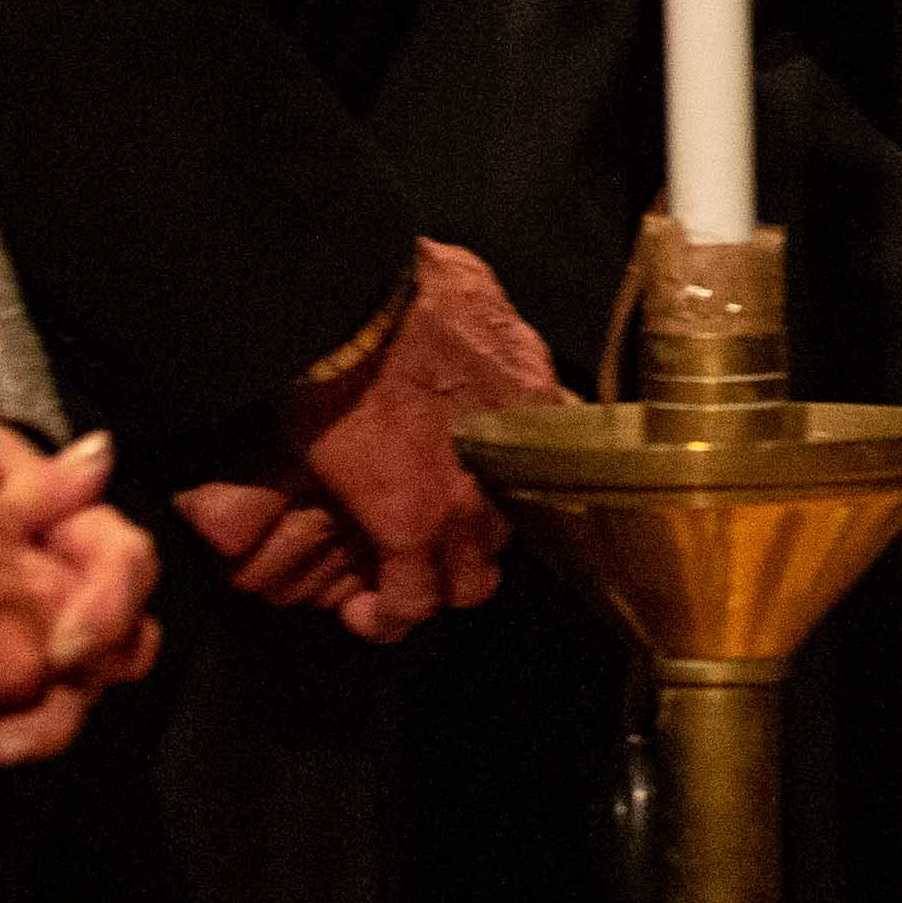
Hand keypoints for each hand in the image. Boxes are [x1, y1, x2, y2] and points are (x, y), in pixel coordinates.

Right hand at [183, 243, 566, 642]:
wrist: (361, 305)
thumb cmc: (409, 286)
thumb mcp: (481, 296)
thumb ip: (494, 330)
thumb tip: (483, 323)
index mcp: (534, 407)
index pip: (541, 477)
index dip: (501, 496)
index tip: (467, 497)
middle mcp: (514, 466)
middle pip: (507, 536)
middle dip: (471, 546)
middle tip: (428, 541)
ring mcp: (466, 505)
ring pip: (466, 582)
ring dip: (434, 584)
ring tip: (397, 582)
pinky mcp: (411, 529)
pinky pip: (408, 602)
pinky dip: (387, 616)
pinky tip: (366, 614)